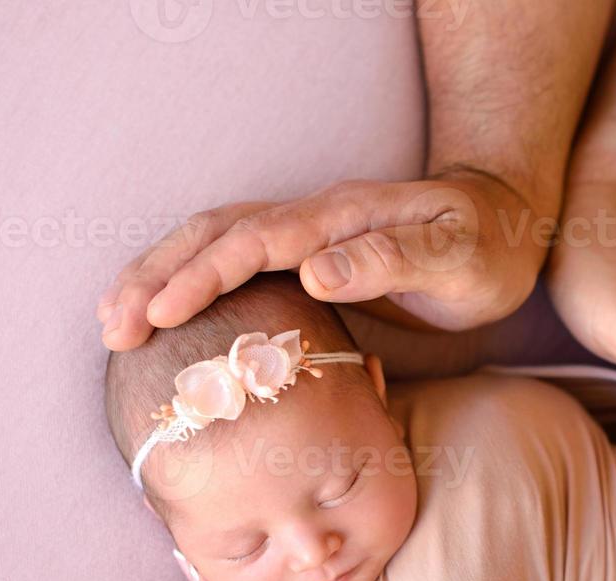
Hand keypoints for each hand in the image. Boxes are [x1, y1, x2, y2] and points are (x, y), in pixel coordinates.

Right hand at [98, 169, 546, 348]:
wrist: (503, 226)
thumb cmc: (485, 247)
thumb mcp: (457, 257)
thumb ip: (392, 260)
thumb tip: (315, 269)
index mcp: (342, 219)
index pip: (256, 242)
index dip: (204, 276)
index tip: (161, 313)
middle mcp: (312, 221)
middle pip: (215, 236)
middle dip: (158, 276)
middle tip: (113, 327)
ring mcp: (304, 236)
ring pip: (213, 245)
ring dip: (161, 277)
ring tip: (114, 321)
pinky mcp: (304, 258)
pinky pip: (232, 264)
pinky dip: (188, 284)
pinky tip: (163, 316)